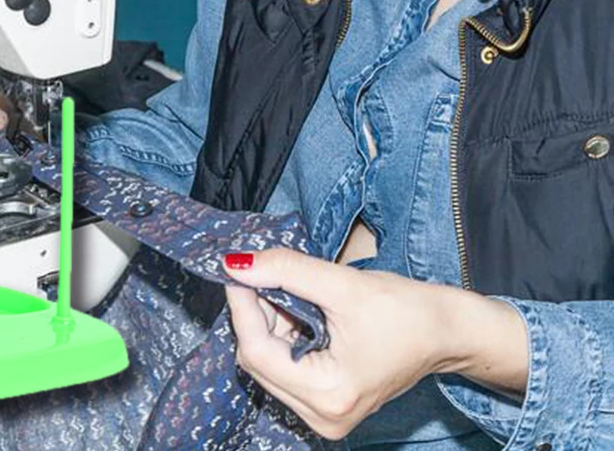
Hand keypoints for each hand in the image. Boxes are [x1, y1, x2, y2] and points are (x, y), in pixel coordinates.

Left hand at [223, 249, 527, 439]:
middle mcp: (322, 417)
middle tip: (264, 274)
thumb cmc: (405, 310)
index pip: (256, 351)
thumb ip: (286, 271)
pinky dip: (283, 334)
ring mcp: (324, 415)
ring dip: (268, 322)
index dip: (242, 305)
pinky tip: (298, 310)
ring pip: (267, 362)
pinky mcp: (327, 404)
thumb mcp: (341, 284)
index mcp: (328, 396)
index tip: (237, 268)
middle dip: (255, 313)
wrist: (445, 331)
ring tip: (290, 290)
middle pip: (257, 360)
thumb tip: (236, 263)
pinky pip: (284, 367)